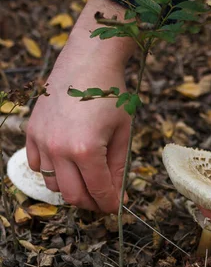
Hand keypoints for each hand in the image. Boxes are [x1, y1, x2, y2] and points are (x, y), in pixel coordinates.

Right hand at [26, 0, 135, 212]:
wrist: (89, 60)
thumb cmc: (111, 93)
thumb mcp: (121, 133)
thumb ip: (117, 168)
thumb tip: (118, 195)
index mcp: (86, 150)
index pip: (98, 191)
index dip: (109, 204)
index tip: (116, 206)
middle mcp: (59, 149)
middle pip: (73, 195)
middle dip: (91, 203)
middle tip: (104, 199)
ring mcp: (42, 140)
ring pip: (53, 184)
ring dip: (71, 188)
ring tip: (88, 180)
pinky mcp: (33, 131)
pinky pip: (38, 164)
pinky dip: (52, 170)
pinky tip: (68, 163)